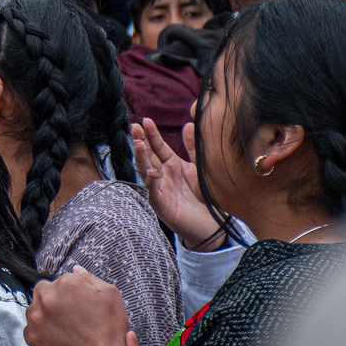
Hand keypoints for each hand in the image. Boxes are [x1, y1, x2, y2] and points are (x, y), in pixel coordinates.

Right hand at [131, 119, 223, 247]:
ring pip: (146, 171)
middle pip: (148, 156)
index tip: (145, 120)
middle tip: (134, 127)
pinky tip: (151, 172)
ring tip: (139, 145)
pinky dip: (151, 182)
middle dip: (140, 141)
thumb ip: (193, 148)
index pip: (157, 146)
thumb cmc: (204, 196)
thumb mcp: (199, 168)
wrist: (212, 225)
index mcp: (170, 165)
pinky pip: (154, 192)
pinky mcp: (162, 205)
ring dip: (141, 158)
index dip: (151, 134)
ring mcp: (160, 189)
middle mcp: (162, 175)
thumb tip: (188, 124)